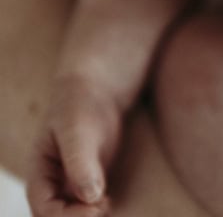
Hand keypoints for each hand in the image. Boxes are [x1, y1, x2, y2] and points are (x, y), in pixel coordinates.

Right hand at [27, 75, 121, 216]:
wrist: (97, 91)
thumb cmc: (79, 104)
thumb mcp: (77, 129)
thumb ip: (81, 162)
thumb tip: (91, 196)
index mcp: (39, 171)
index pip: (43, 208)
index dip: (66, 216)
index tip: (94, 209)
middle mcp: (52, 184)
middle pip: (57, 216)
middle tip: (103, 208)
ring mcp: (70, 185)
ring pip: (74, 214)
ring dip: (89, 216)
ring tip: (108, 203)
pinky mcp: (89, 183)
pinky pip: (90, 206)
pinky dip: (99, 209)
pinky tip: (111, 199)